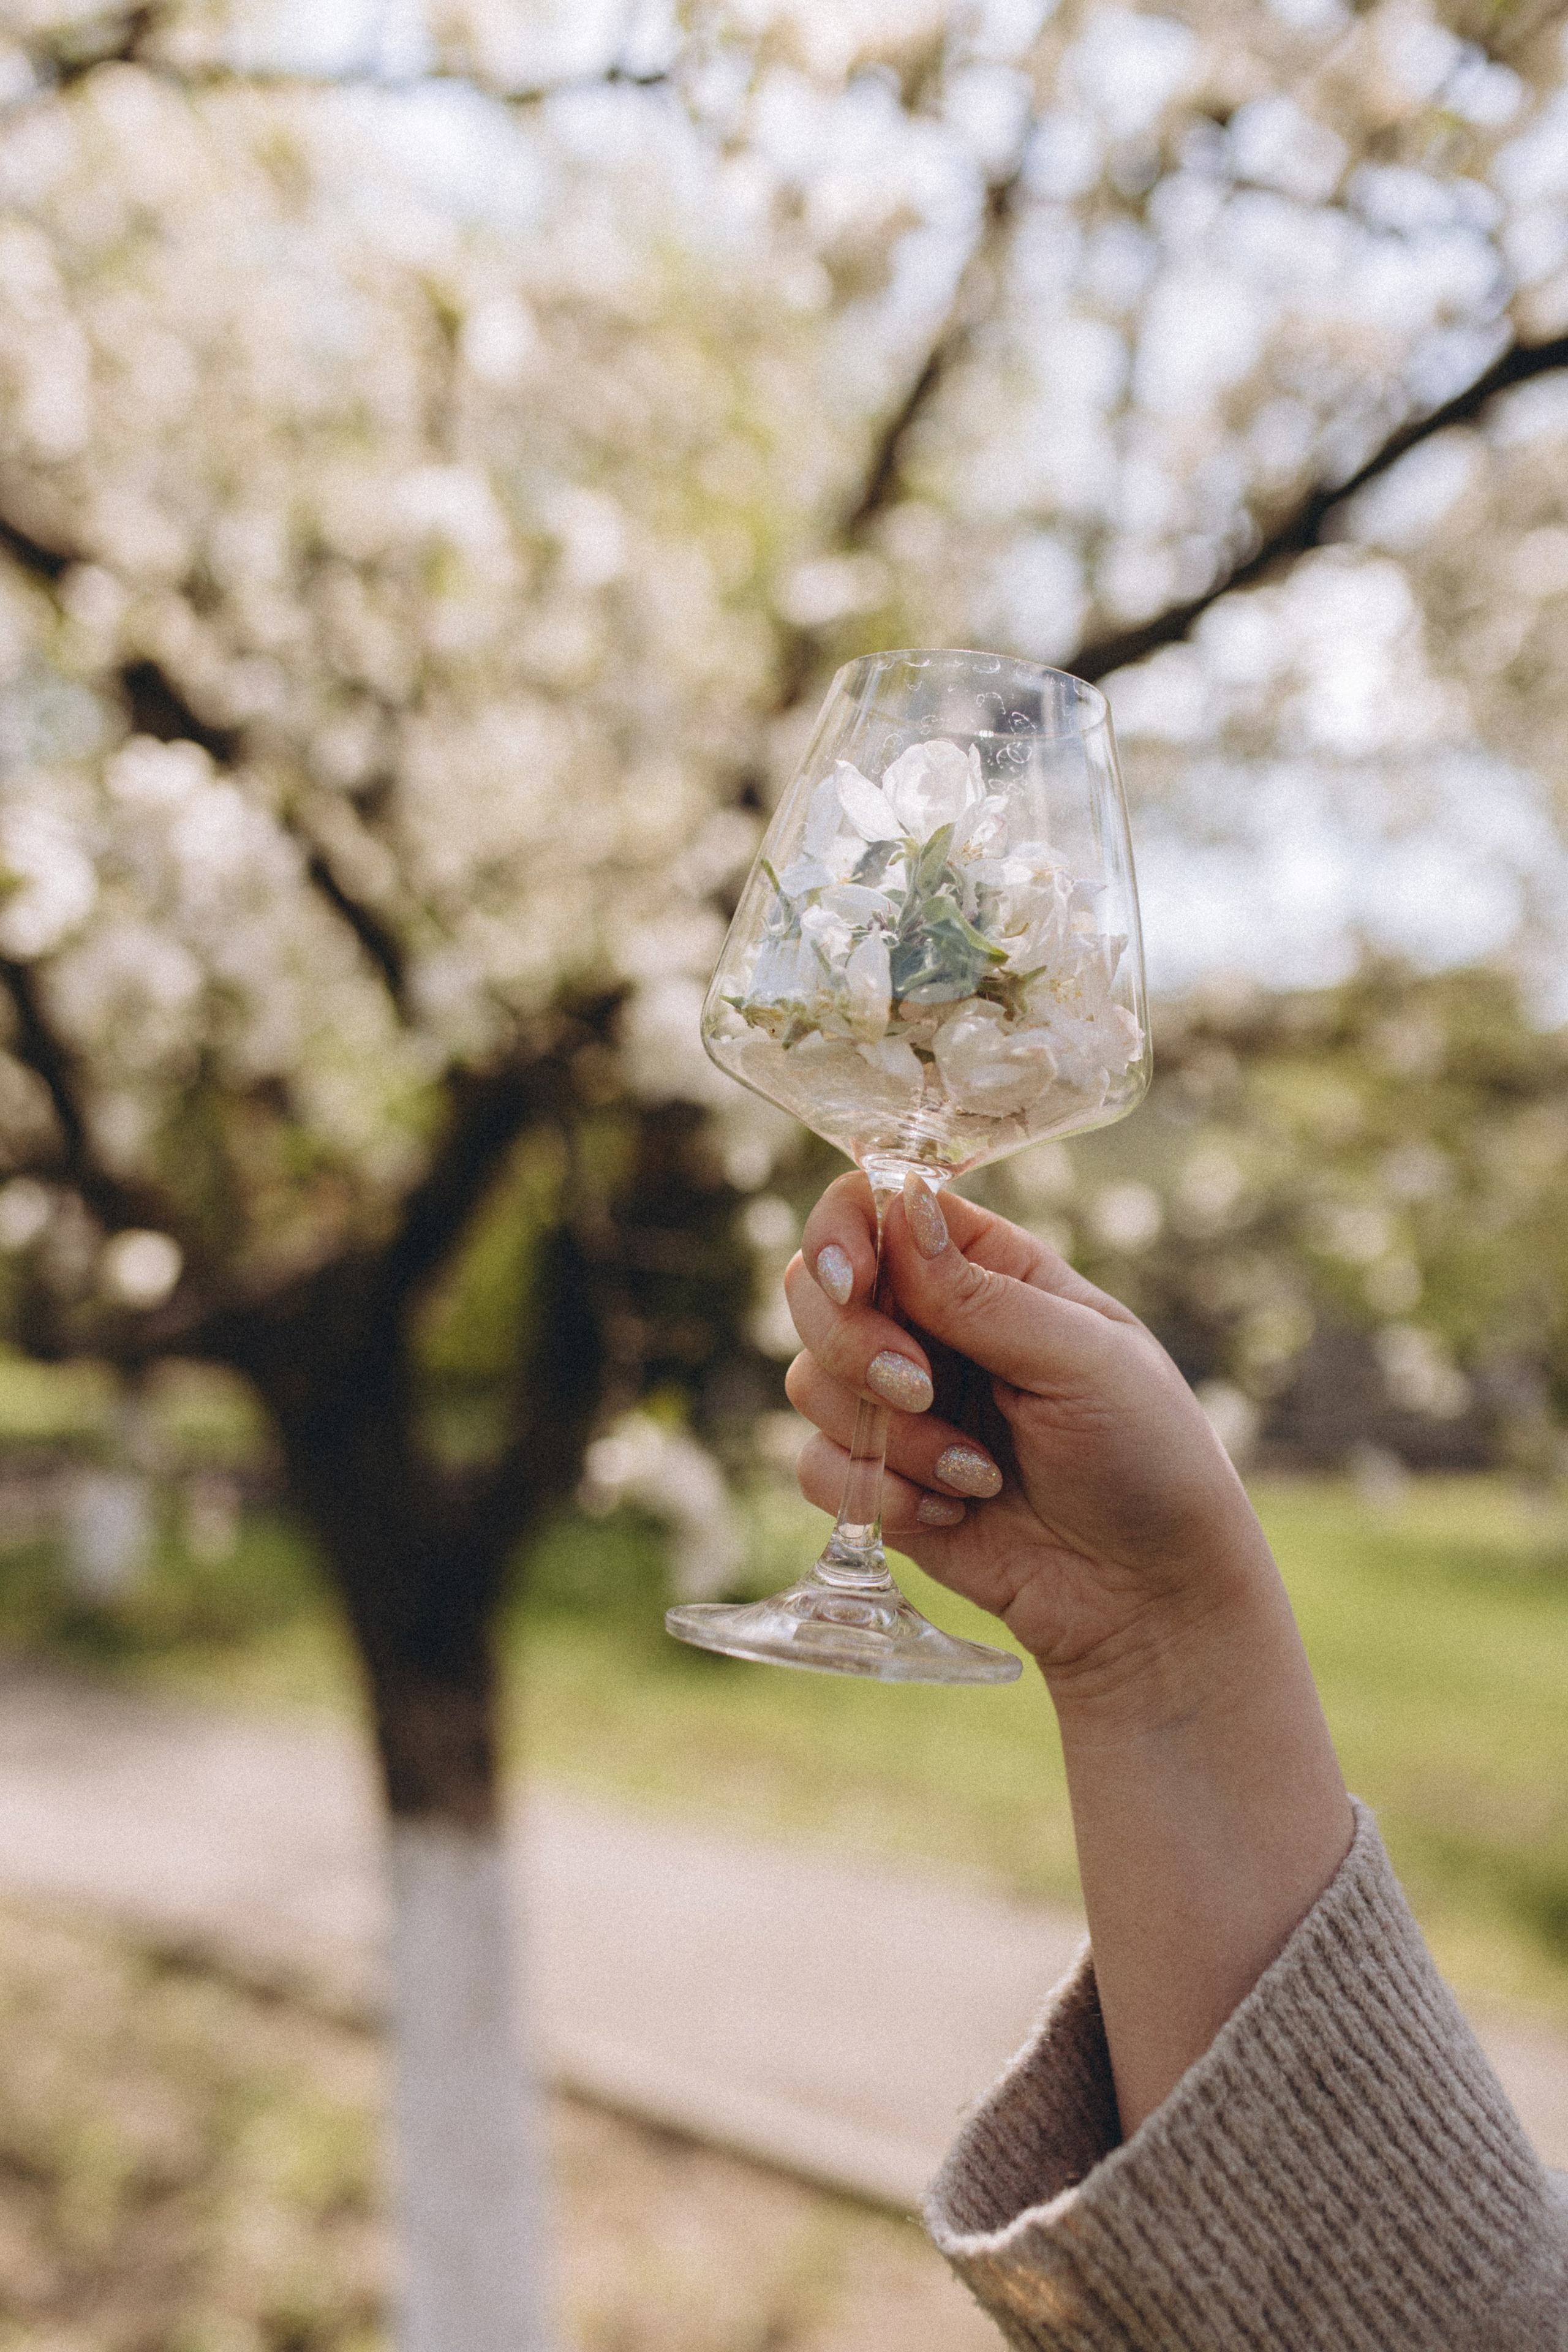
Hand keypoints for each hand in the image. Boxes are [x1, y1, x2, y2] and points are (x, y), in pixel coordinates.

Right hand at [784, 1169, 1274, 1711]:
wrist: (1150, 1598)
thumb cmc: (1147, 1459)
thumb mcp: (1084, 1360)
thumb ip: (981, 1292)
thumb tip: (898, 1198)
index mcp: (991, 1271)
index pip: (880, 1206)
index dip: (846, 1231)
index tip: (855, 1281)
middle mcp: (933, 1326)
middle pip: (818, 1288)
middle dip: (853, 1342)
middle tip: (921, 1391)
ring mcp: (900, 1405)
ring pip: (808, 1380)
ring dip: (886, 1435)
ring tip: (976, 1476)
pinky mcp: (881, 1482)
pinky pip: (816, 1465)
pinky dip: (876, 1493)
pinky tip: (952, 1515)